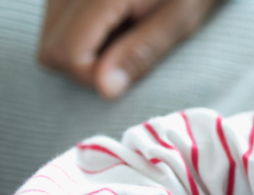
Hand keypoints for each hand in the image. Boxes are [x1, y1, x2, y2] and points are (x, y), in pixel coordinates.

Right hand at [37, 0, 220, 98]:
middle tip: (126, 56)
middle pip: (51, 50)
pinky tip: (113, 25)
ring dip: (82, 51)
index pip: (66, 53)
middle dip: (85, 67)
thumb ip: (140, 53)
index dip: (94, 76)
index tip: (128, 74)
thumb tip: (104, 89)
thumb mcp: (179, 21)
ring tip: (123, 36)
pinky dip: (81, 34)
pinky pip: (56, 22)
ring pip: (50, 37)